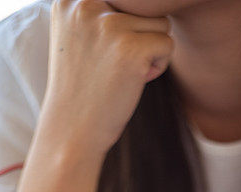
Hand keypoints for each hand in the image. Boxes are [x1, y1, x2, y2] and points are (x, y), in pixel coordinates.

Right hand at [42, 0, 172, 158]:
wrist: (72, 130)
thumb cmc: (82, 86)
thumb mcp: (78, 34)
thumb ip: (101, 9)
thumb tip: (150, 2)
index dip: (125, 25)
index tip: (105, 51)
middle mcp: (86, 4)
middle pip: (143, 5)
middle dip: (139, 35)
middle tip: (114, 65)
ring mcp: (108, 26)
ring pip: (160, 22)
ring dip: (151, 49)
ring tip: (123, 72)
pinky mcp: (130, 49)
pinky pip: (167, 43)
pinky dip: (158, 66)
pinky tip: (134, 81)